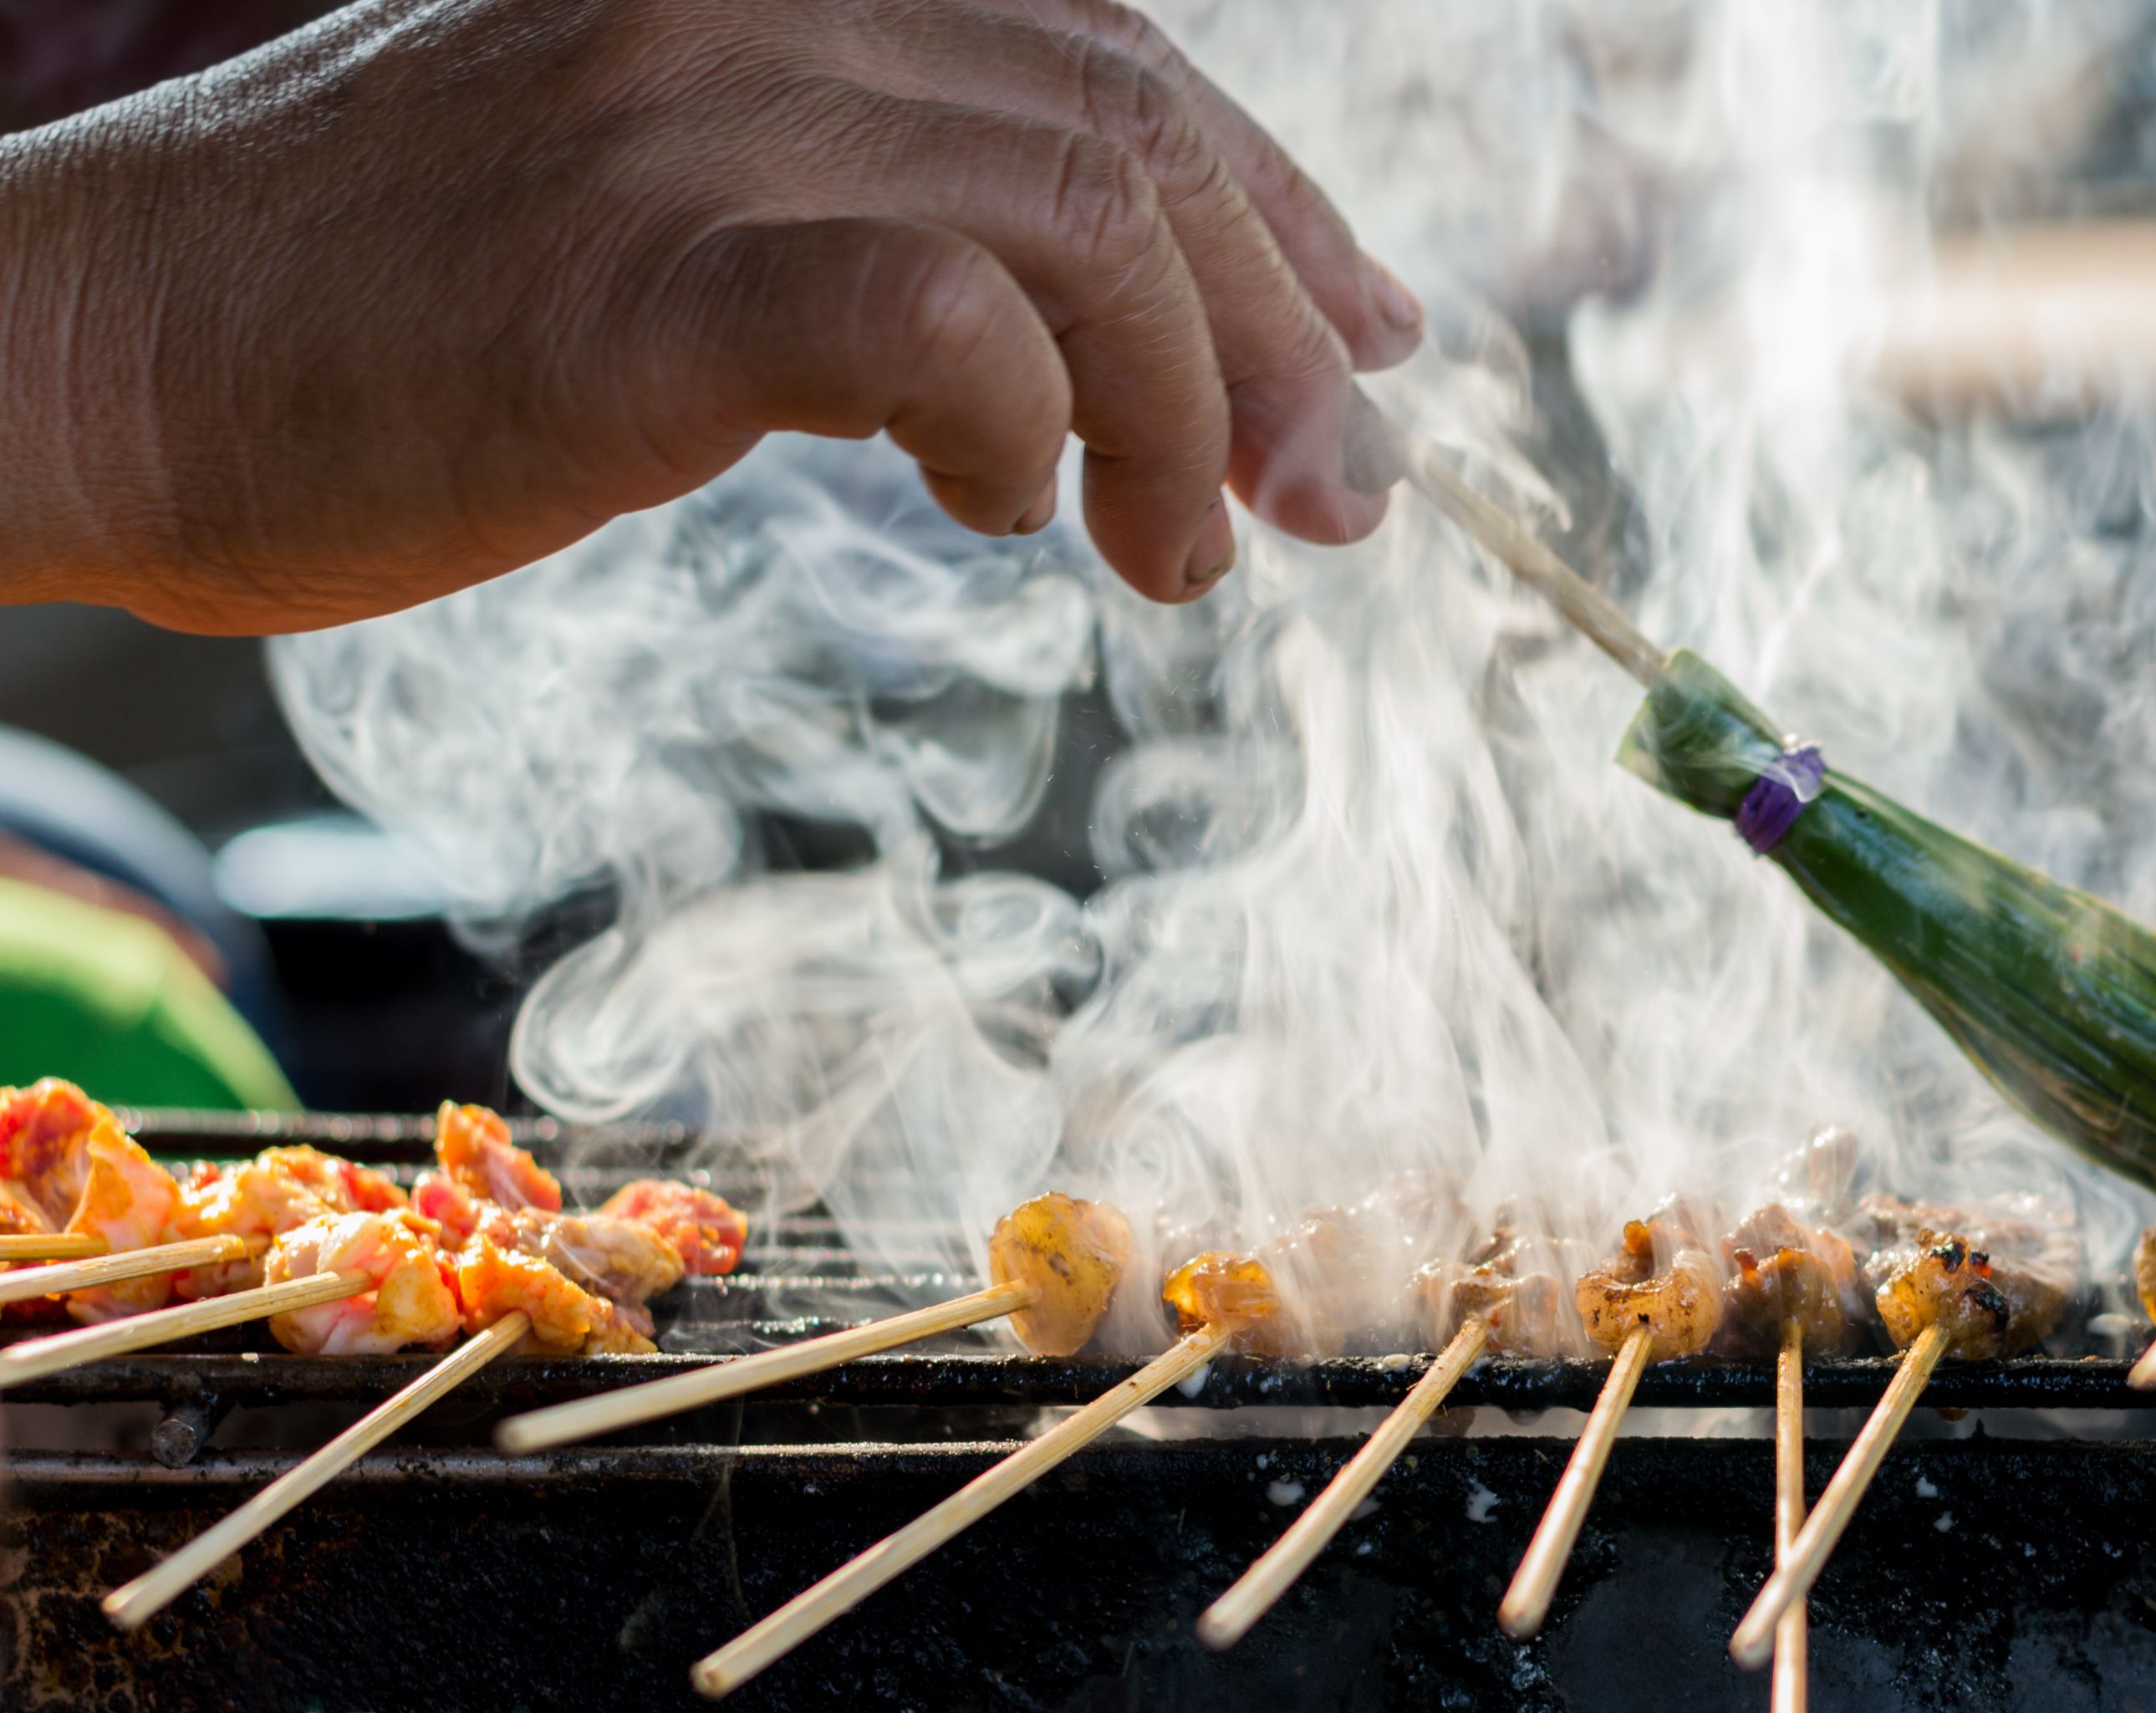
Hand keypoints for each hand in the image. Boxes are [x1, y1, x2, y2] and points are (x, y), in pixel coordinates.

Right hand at [0, 0, 1420, 629]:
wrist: (116, 346)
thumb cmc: (393, 309)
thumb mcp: (663, 192)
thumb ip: (876, 205)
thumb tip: (1086, 334)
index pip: (1116, 56)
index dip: (1278, 207)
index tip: (1370, 339)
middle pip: (1132, 139)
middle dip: (1275, 338)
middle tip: (1328, 501)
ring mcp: (692, 114)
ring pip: (1075, 225)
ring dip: (1183, 410)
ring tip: (1184, 553)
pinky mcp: (638, 272)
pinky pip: (932, 315)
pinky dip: (1021, 422)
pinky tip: (1013, 508)